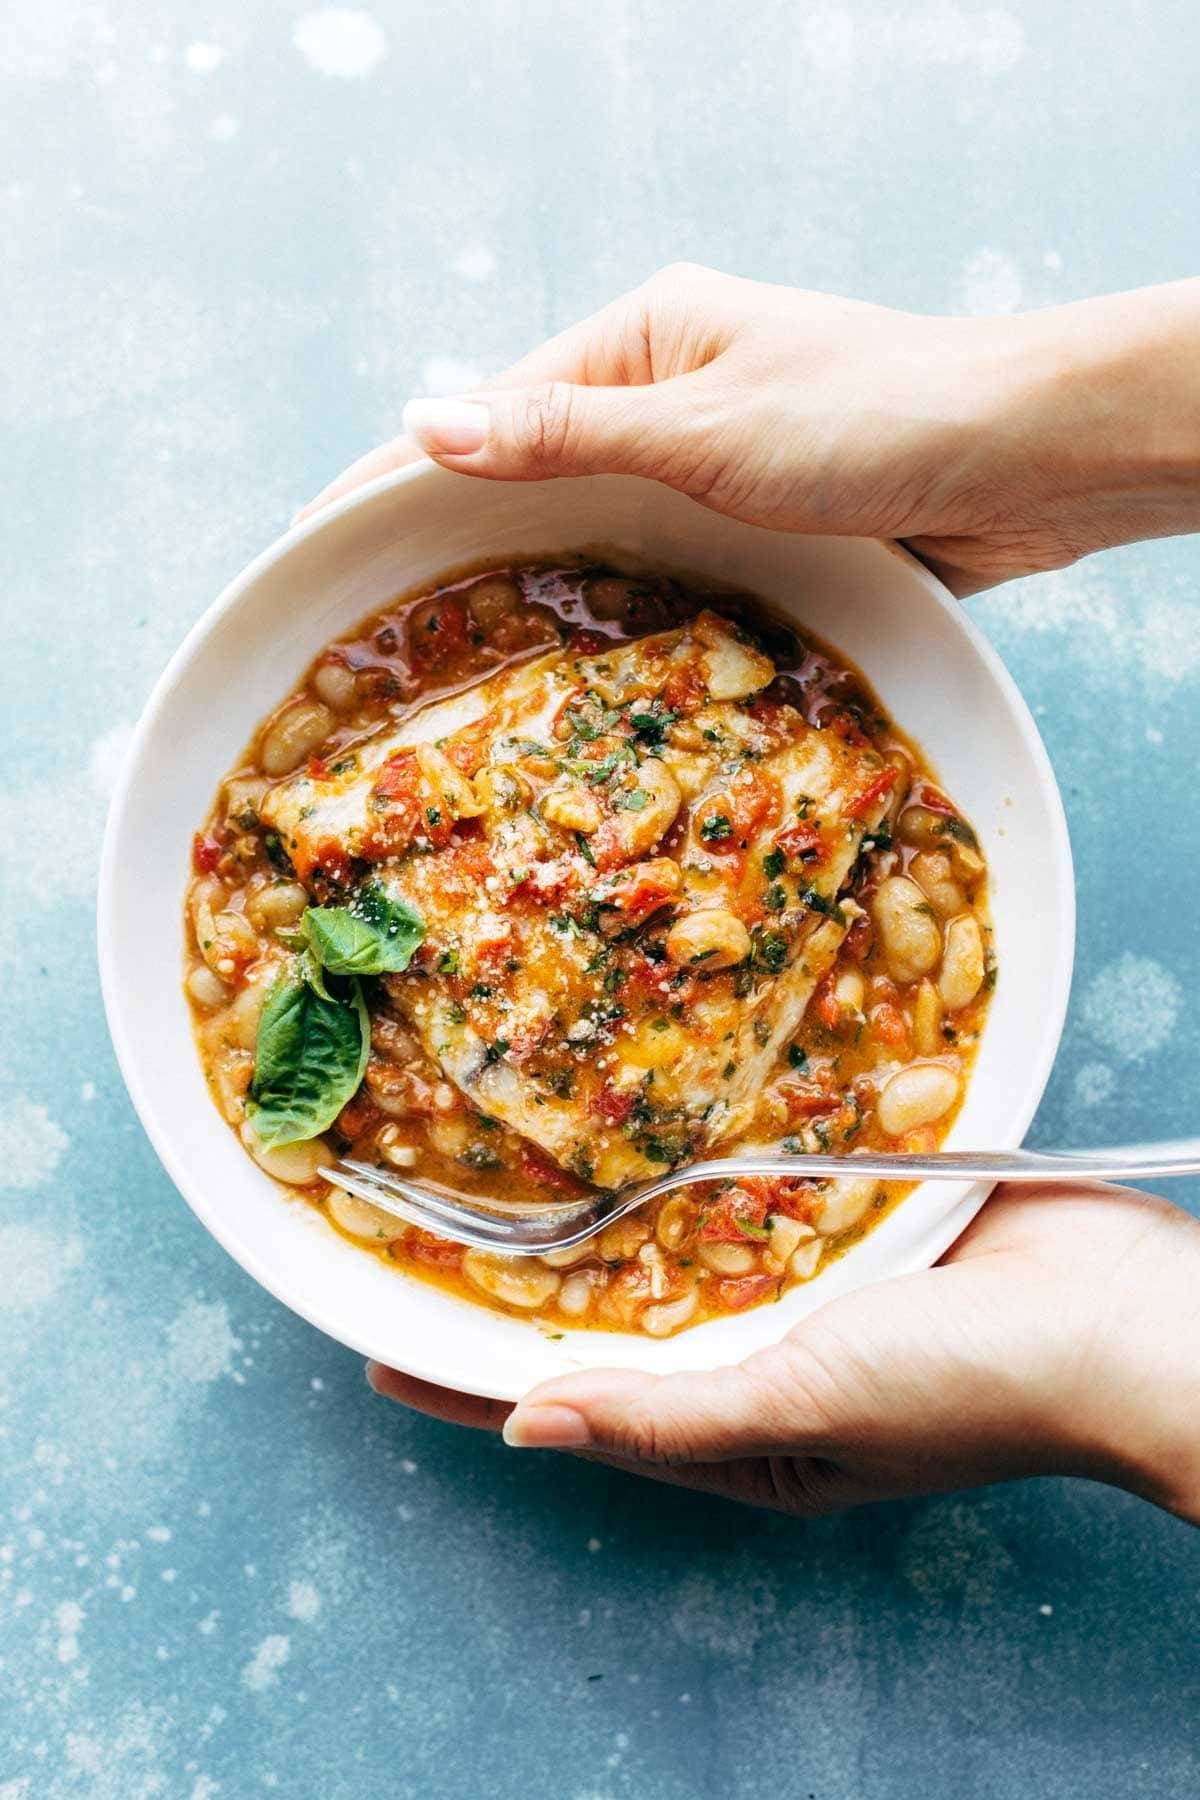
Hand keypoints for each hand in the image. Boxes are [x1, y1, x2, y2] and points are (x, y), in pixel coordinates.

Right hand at [300, 264, 1199, 594]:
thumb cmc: (876, 413)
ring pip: (588, 533)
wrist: (1025, 462)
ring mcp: (707, 470)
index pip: (485, 411)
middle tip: (366, 626)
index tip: (314, 540)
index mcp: (639, 339)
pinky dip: (605, 612)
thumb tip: (421, 420)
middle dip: (450, 544)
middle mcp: (664, 399)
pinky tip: (563, 665)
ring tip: (439, 661)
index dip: (395, 477)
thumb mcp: (702, 423)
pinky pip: (653, 571)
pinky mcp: (752, 531)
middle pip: (527, 478)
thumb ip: (562, 432)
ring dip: (527, 588)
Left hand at [368, 1183, 1199, 1521]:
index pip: (580, 1406)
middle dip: (539, 1281)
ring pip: (683, 1234)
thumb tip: (526, 1425)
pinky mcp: (854, 1203)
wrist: (1120, 1314)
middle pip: (623, 1315)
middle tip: (438, 1226)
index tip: (378, 1349)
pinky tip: (650, 1103)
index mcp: (747, 1429)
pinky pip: (758, 1176)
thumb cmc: (967, 1388)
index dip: (478, 1383)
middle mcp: (766, 1350)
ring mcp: (811, 1271)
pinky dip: (703, 1149)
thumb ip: (668, 1419)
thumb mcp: (801, 1415)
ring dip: (612, 1202)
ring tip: (519, 1153)